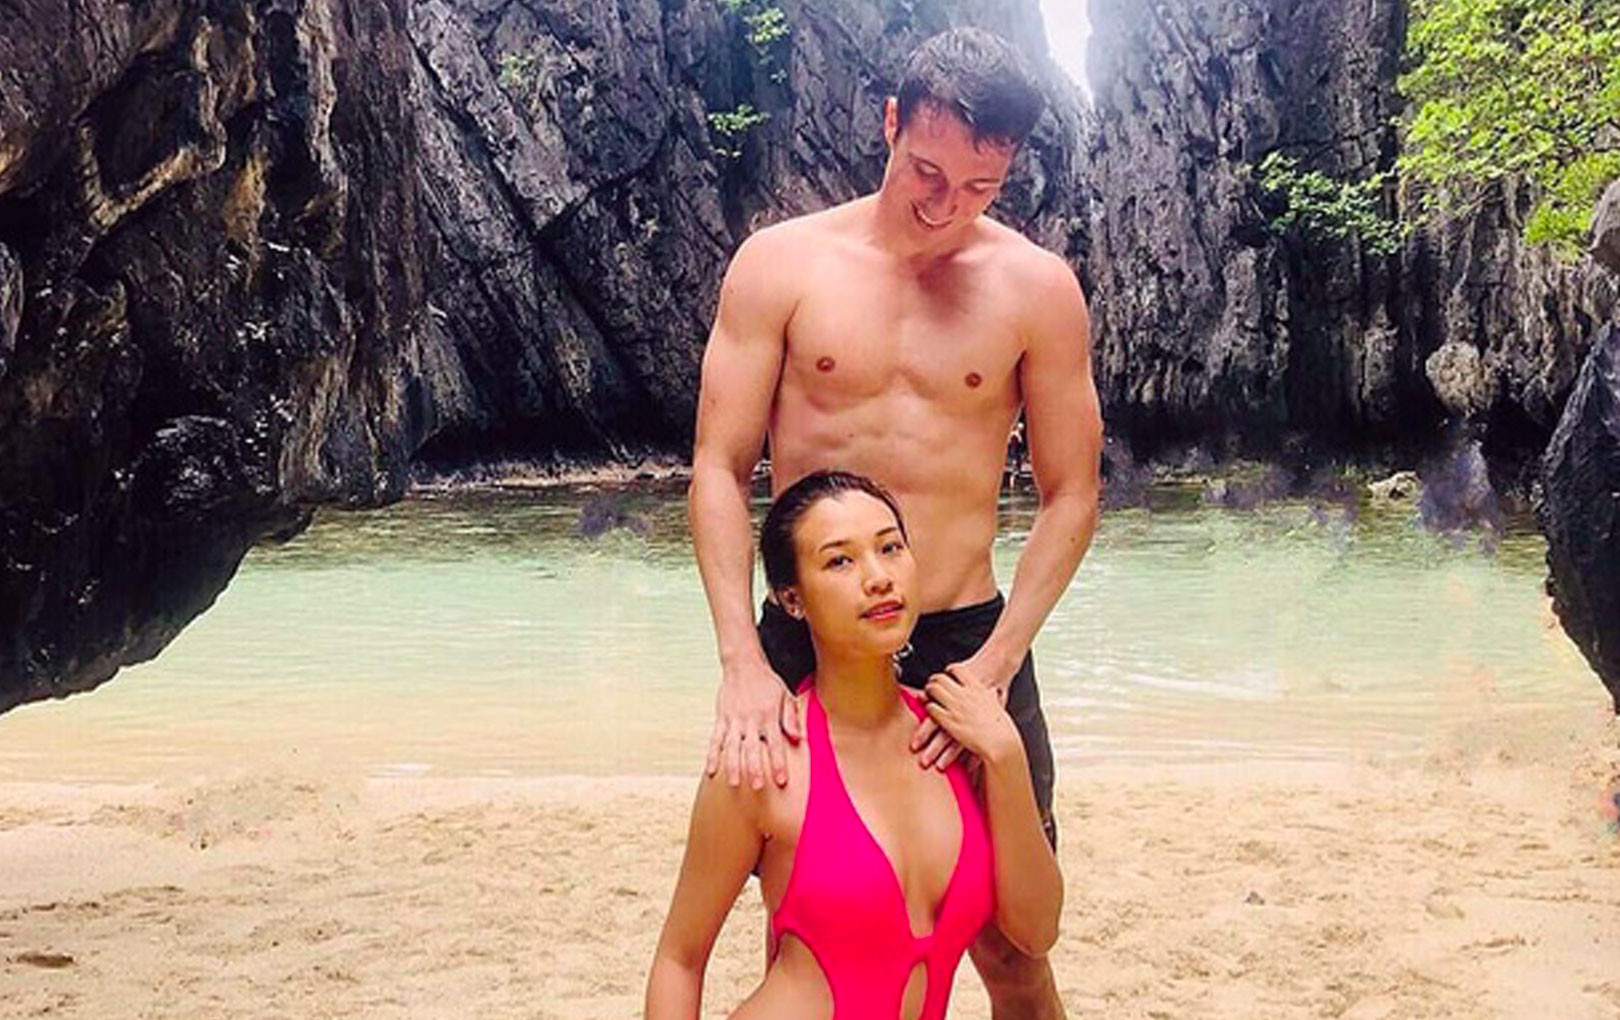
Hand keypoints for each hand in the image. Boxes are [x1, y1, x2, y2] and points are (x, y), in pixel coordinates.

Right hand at [707, 656, 800, 789]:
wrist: (742, 663)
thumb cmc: (767, 682)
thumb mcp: (785, 695)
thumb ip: (791, 717)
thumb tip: (798, 738)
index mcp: (769, 716)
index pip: (775, 744)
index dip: (778, 763)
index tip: (781, 781)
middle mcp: (751, 720)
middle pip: (752, 747)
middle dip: (755, 768)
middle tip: (759, 787)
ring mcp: (734, 720)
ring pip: (732, 746)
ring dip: (733, 765)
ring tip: (735, 783)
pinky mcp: (721, 718)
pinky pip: (715, 739)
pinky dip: (712, 755)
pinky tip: (711, 771)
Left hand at [923, 668, 1022, 766]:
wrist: (1000, 742)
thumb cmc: (1002, 727)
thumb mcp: (998, 704)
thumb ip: (992, 695)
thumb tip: (993, 692)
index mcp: (977, 688)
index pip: (957, 670)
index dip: (950, 671)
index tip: (947, 673)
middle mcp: (964, 694)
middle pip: (940, 678)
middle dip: (934, 680)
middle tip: (932, 684)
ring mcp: (955, 706)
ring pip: (932, 690)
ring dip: (928, 692)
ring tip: (926, 696)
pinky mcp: (948, 721)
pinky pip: (931, 708)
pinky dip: (928, 708)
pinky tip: (930, 711)